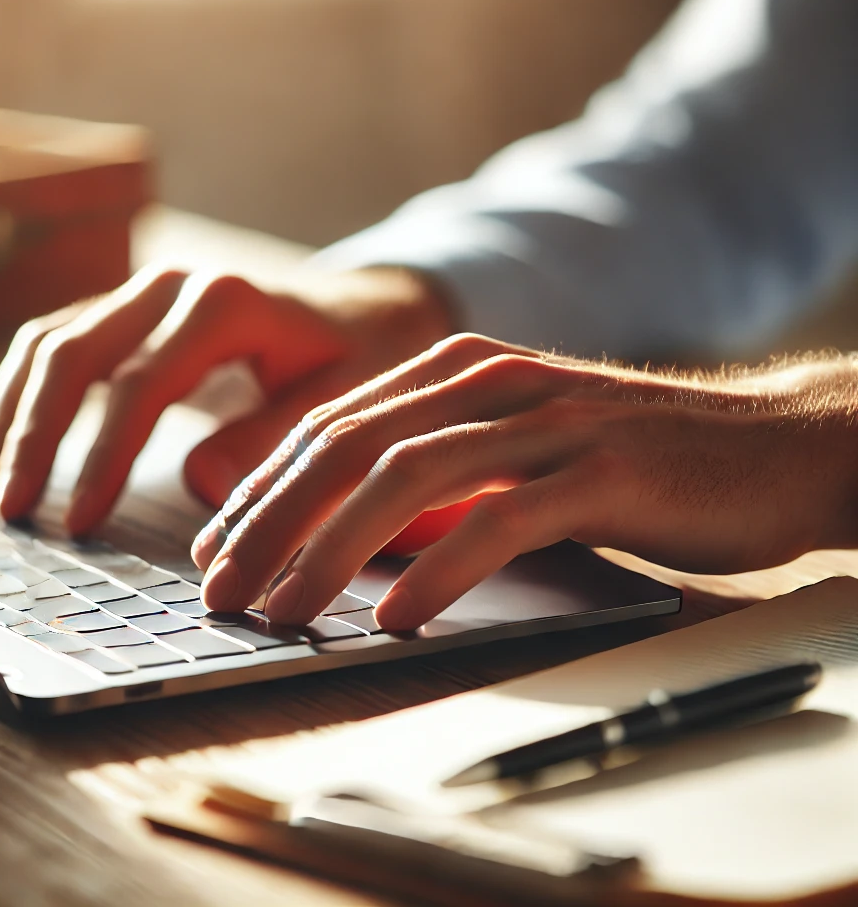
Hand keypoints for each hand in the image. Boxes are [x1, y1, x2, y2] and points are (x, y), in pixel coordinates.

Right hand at [0, 263, 453, 531]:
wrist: (362, 310)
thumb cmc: (357, 355)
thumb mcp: (339, 397)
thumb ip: (273, 436)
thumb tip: (197, 483)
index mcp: (225, 303)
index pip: (142, 382)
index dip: (103, 455)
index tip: (77, 523)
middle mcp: (171, 286)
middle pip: (73, 353)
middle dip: (32, 437)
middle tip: (7, 512)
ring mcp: (143, 294)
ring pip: (48, 345)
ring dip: (8, 418)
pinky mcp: (128, 314)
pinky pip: (55, 347)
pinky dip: (19, 400)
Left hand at [191, 336, 857, 629]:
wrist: (769, 441)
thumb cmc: (629, 456)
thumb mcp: (518, 444)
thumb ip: (442, 467)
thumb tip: (350, 532)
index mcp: (458, 369)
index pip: (331, 426)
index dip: (261, 488)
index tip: (218, 548)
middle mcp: (490, 382)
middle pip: (347, 447)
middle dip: (270, 521)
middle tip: (221, 589)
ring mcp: (547, 422)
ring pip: (406, 478)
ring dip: (329, 550)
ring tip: (284, 610)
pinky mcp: (602, 472)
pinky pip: (499, 520)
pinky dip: (438, 570)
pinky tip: (395, 618)